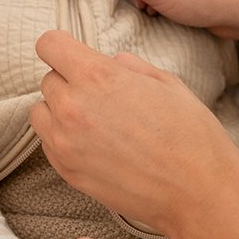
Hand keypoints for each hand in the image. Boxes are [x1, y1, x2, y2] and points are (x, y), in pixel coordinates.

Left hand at [30, 30, 234, 233]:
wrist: (197, 193)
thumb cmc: (190, 136)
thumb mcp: (167, 83)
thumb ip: (130, 65)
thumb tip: (112, 61)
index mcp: (98, 77)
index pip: (49, 45)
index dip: (61, 46)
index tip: (72, 53)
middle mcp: (73, 108)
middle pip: (48, 79)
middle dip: (69, 80)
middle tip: (100, 94)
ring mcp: (66, 143)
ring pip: (41, 112)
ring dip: (59, 110)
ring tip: (93, 120)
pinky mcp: (67, 171)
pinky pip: (48, 142)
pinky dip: (63, 137)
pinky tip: (94, 143)